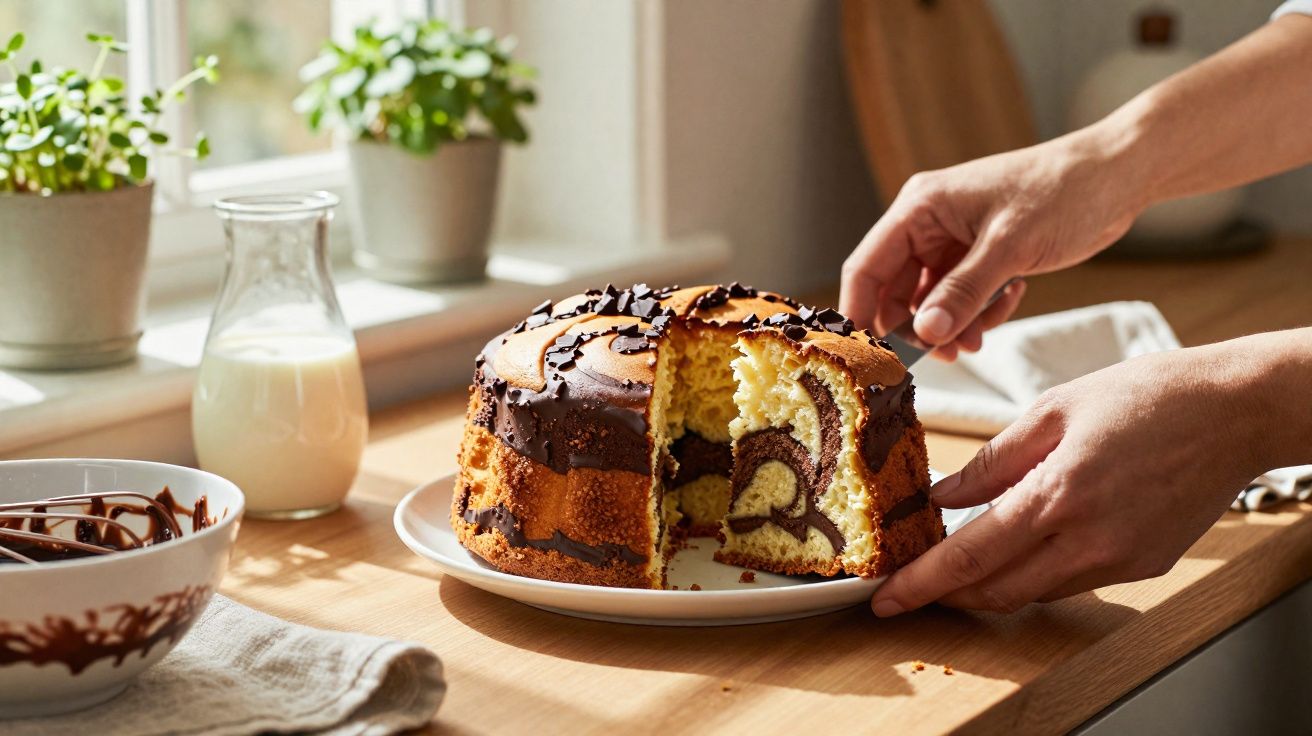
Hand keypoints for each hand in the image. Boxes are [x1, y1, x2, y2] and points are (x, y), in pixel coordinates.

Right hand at [840, 130, 1146, 359]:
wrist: (1117, 175)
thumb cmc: (1063, 192)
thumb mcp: (1010, 247)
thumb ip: (964, 292)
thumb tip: (926, 334)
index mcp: (920, 207)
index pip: (867, 266)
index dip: (860, 313)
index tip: (867, 358)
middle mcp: (927, 223)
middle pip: (895, 291)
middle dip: (917, 328)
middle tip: (944, 356)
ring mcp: (952, 240)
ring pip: (930, 300)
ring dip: (950, 325)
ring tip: (978, 341)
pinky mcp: (978, 255)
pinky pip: (960, 297)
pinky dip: (977, 312)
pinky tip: (1011, 300)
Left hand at [870, 343, 1271, 615]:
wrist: (1234, 411)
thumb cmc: (1145, 397)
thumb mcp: (1053, 411)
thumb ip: (993, 462)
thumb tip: (943, 496)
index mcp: (1059, 495)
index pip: (971, 556)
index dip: (922, 583)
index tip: (885, 597)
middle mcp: (1090, 541)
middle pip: (997, 590)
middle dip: (948, 596)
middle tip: (911, 587)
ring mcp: (1121, 560)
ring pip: (1034, 591)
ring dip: (991, 584)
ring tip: (959, 562)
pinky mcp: (1145, 567)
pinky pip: (1073, 581)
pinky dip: (1038, 570)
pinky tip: (1026, 544)